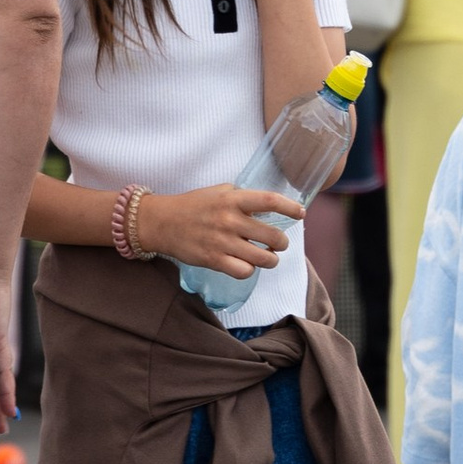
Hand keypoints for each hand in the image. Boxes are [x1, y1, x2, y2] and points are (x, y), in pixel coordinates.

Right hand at [135, 184, 295, 278]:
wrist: (162, 222)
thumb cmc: (192, 205)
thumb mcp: (219, 192)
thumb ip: (242, 198)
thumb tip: (268, 206)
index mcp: (233, 199)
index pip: (270, 201)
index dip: (290, 207)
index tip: (301, 213)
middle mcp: (229, 220)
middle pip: (273, 235)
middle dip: (283, 242)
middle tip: (280, 243)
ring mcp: (222, 242)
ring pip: (263, 258)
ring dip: (271, 259)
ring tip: (268, 257)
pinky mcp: (214, 260)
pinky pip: (244, 271)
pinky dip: (250, 270)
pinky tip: (247, 265)